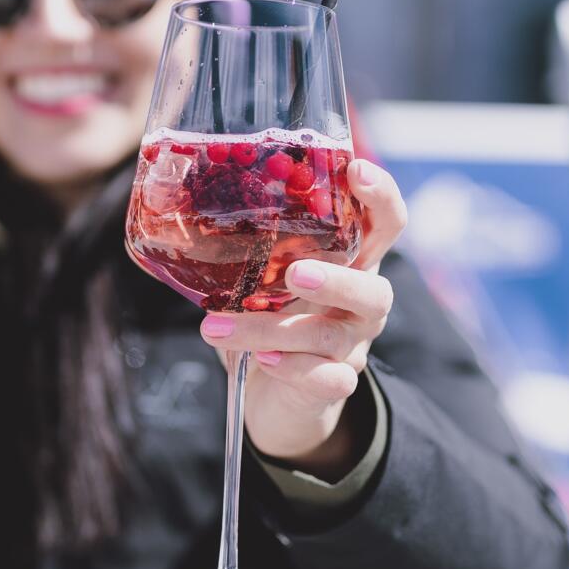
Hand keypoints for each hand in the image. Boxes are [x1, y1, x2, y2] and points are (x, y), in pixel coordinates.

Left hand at [199, 159, 406, 479]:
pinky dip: (290, 367)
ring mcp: (352, 347)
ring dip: (271, 329)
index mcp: (350, 262)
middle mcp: (361, 303)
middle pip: (374, 289)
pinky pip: (325, 378)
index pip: (384, 223)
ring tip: (217, 327)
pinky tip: (261, 360)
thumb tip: (184, 211)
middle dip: (335, 280)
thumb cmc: (271, 320)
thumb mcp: (262, 279)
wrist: (279, 396)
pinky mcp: (335, 384)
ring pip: (328, 336)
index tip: (357, 171)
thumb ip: (246, 251)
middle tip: (294, 273)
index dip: (381, 196)